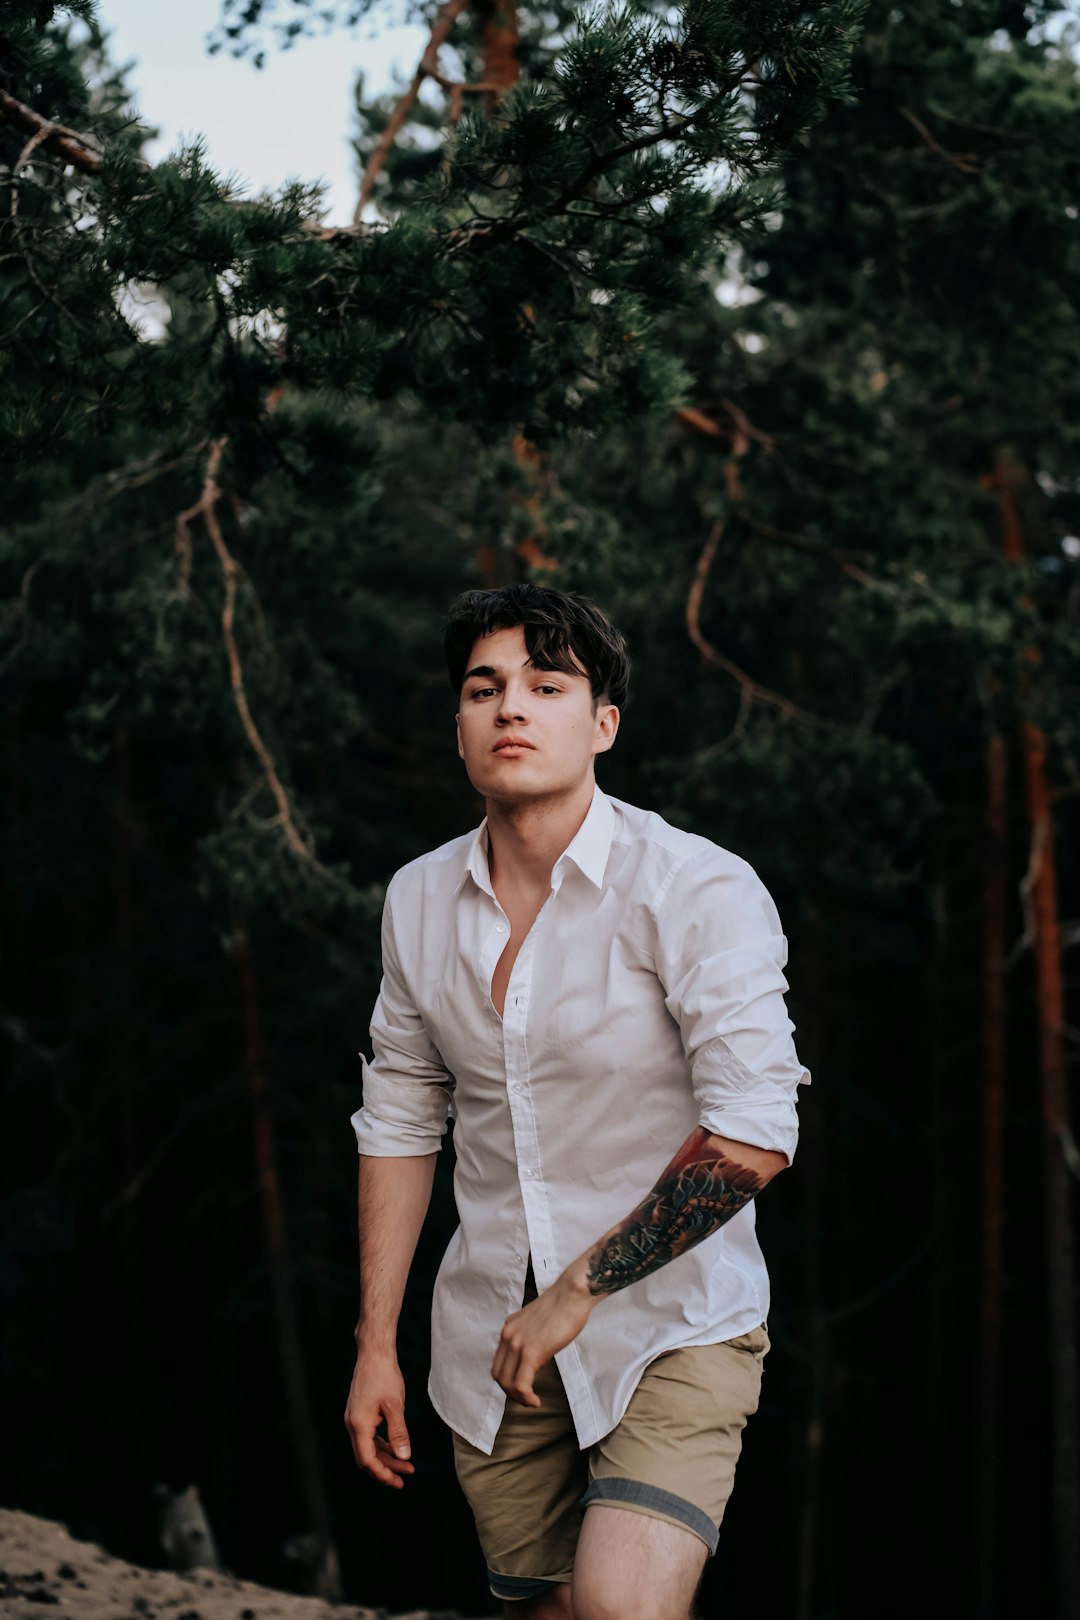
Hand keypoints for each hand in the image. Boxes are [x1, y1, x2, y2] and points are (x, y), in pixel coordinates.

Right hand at [343, 1348, 414, 1488]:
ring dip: (386, 1457)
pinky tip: (396, 1447)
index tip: (398, 1481)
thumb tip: (404, 1456)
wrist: (374, 1352)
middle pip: (366, 1457)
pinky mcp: (359, 1413)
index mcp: (359, 1424)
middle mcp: (352, 1424)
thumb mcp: (395, 1405)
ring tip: (406, 1464)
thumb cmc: (384, 1375)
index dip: (382, 1473)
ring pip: (368, 1447)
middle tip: (405, 1477)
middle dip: (385, 1469)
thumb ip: (399, 1433)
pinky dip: (382, 1444)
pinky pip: (369, 1436)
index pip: (367, 1460)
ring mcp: (354, 1418)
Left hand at [491, 1271, 594, 1407]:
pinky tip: (536, 1401)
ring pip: (507, 1382)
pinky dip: (526, 1397)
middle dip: (511, 1392)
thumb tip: (533, 1356)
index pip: (499, 1363)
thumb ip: (529, 1338)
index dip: (507, 1380)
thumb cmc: (562, 1307)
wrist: (572, 1294)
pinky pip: (520, 1384)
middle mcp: (508, 1336)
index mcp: (509, 1329)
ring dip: (519, 1398)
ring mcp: (517, 1344)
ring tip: (532, 1401)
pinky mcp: (531, 1351)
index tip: (522, 1388)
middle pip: (498, 1375)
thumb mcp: (537, 1323)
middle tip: (527, 1398)